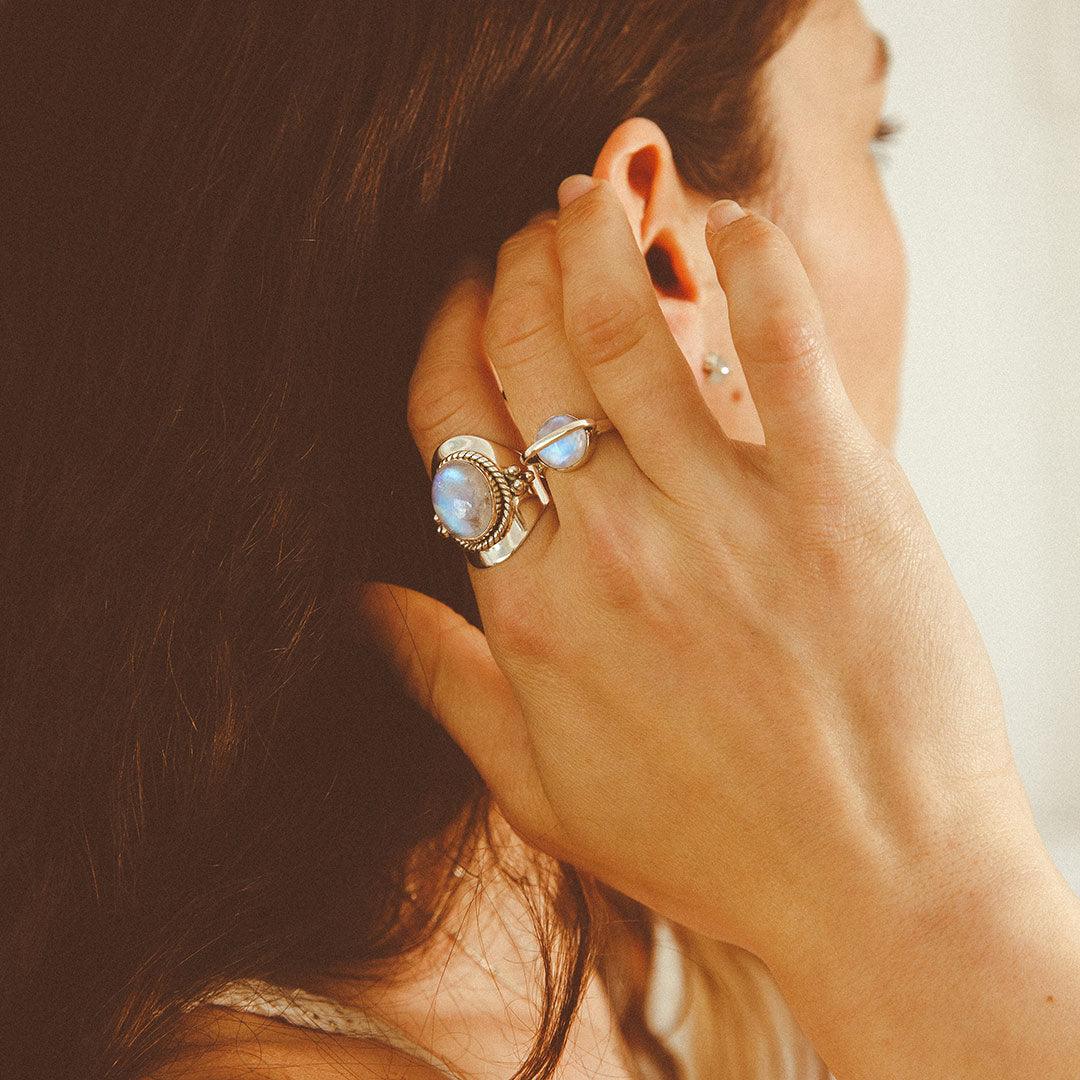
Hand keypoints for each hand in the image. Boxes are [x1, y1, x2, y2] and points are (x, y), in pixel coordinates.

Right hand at [361, 178, 1079, 1078]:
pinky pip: (783, 342)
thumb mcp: (540, 788)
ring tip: (587, 195)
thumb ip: (439, 682)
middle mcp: (609, 542)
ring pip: (626, 324)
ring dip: (593, 236)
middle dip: (508, 266)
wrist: (880, 887)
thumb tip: (356, 602)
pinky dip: (749, 262)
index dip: (444, 332)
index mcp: (528, 605)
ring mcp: (724, 511)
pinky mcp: (838, 493)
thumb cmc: (710, 844)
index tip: (457, 294)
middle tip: (522, 234)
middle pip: (525, 349)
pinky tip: (726, 226)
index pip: (450, 418)